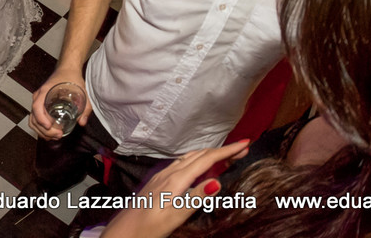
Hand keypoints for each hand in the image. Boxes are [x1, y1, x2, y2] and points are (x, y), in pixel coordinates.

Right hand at [30, 67, 90, 138]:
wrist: (67, 69)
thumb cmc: (72, 78)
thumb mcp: (82, 91)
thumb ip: (85, 107)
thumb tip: (82, 123)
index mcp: (45, 91)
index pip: (37, 106)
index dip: (41, 118)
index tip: (49, 126)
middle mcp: (38, 97)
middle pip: (34, 117)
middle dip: (44, 130)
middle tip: (59, 135)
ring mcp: (38, 101)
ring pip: (33, 120)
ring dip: (41, 131)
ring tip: (56, 136)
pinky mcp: (40, 105)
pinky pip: (35, 119)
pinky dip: (40, 128)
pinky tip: (51, 133)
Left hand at [101, 142, 250, 237]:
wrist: (125, 230)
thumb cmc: (149, 226)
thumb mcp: (175, 216)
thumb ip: (195, 198)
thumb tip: (217, 181)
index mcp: (176, 179)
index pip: (206, 160)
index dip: (227, 150)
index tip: (245, 143)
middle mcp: (170, 172)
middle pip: (200, 155)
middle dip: (222, 150)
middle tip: (243, 148)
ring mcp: (163, 175)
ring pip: (190, 157)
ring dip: (210, 153)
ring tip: (226, 155)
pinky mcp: (159, 180)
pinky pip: (182, 162)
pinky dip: (198, 159)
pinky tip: (199, 165)